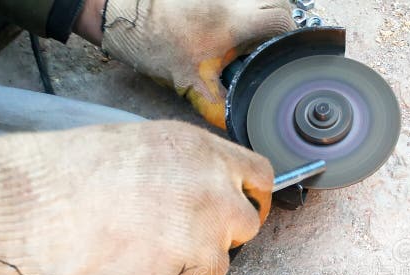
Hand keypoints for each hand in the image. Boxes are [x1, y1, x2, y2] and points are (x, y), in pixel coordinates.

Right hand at [0, 120, 272, 274]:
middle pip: (243, 225)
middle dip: (216, 232)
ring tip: (128, 260)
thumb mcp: (134, 147)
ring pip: (212, 267)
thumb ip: (180, 169)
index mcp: (206, 157)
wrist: (29, 223)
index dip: (248, 192)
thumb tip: (195, 191)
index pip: (258, 175)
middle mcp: (218, 202)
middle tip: (174, 238)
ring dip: (182, 268)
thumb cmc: (62, 178)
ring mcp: (207, 253)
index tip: (241, 204)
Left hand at [91, 0, 293, 127]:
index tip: (283, 53)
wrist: (120, 14)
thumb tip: (235, 127)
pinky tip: (230, 30)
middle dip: (279, 26)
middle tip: (267, 48)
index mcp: (235, 21)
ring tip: (249, 39)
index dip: (289, 38)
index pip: (282, 21)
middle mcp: (233, 0)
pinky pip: (239, 0)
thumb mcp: (189, 82)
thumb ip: (217, 106)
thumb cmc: (151, 42)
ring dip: (262, 16)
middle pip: (278, 5)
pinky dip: (244, 12)